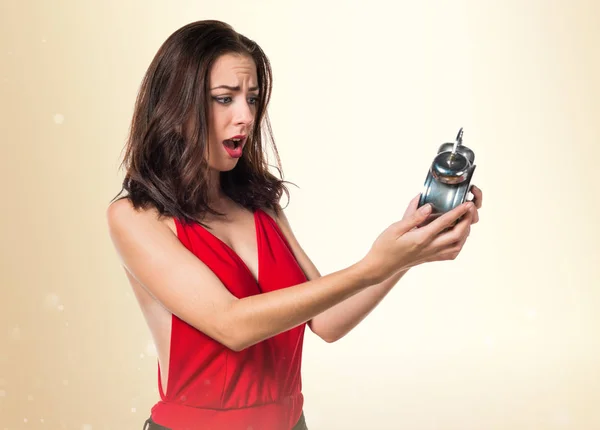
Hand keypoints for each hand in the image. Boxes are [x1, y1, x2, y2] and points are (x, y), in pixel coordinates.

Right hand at [360, 198, 474, 282]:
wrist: (380, 266)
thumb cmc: (385, 246)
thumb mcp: (395, 228)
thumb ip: (413, 217)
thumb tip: (429, 207)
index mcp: (421, 238)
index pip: (445, 223)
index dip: (458, 212)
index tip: (467, 203)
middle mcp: (430, 247)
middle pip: (457, 235)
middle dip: (467, 221)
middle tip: (470, 209)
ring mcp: (432, 254)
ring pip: (457, 245)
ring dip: (465, 232)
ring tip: (465, 220)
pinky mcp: (430, 258)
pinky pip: (451, 253)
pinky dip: (459, 243)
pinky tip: (457, 236)